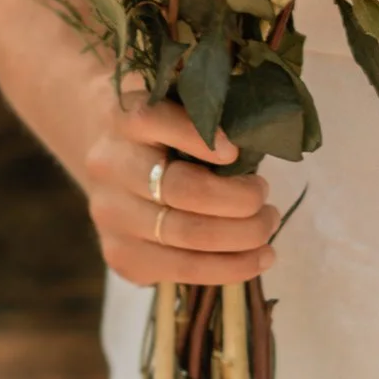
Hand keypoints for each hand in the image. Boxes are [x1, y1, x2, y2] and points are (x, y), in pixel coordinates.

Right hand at [80, 77, 277, 290]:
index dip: (199, 137)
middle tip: (265, 195)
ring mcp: (111, 215)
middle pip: (181, 189)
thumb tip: (251, 144)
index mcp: (125, 119)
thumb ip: (205, 115)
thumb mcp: (176, 107)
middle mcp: (110, 166)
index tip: (236, 151)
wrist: (112, 165)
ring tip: (269, 226)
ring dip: (242, 236)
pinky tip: (257, 259)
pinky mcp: (119, 255)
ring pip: (184, 235)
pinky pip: (180, 270)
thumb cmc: (163, 132)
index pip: (156, 121)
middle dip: (239, 198)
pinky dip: (228, 268)